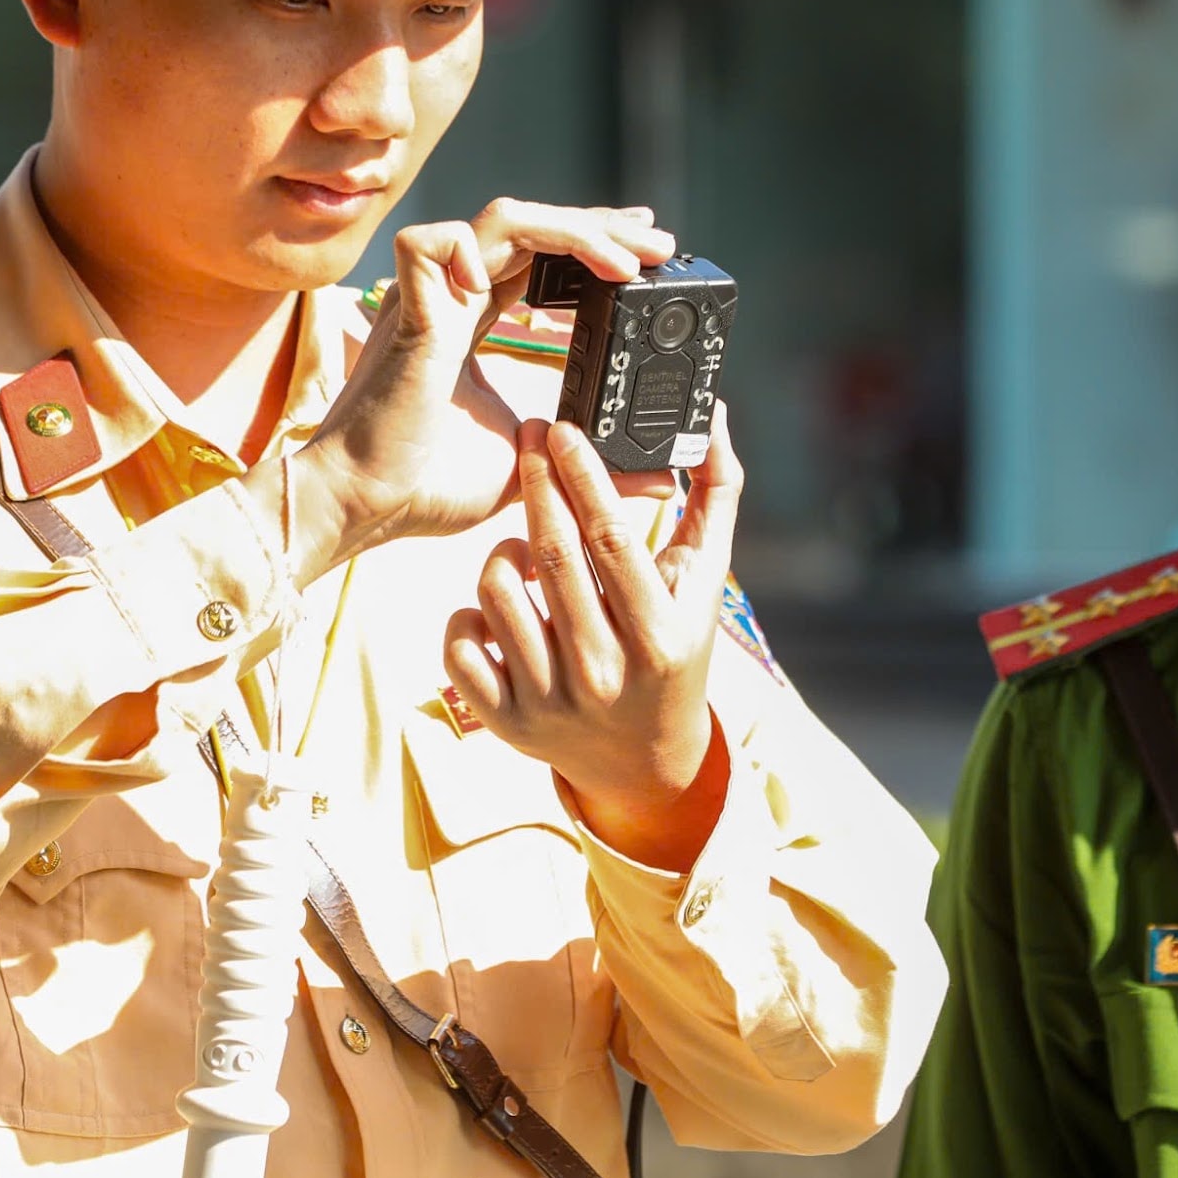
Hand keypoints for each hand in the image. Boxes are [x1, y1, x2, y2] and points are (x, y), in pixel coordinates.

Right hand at [290, 199, 672, 579]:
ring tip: (625, 263)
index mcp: (472, 320)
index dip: (591, 240)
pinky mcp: (406, 312)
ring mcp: (427, 298)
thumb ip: (590, 459)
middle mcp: (450, 297)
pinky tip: (497, 292)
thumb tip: (661, 478)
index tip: (646, 251)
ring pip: (503, 219)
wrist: (363, 506)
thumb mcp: (532, 464)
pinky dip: (469, 254)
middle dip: (601, 227)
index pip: (540, 254)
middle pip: (533, 225)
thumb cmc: (424, 487)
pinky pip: (430, 242)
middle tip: (660, 245)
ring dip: (571, 231)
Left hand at [444, 407, 744, 870]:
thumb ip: (716, 496)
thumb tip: (717, 418)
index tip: (561, 430)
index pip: (610, 540)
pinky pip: (459, 644)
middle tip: (529, 439)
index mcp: (657, 637)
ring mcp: (549, 701)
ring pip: (496, 591)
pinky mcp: (505, 721)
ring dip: (504, 550)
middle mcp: (602, 673)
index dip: (581, 477)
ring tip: (526, 544)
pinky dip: (468, 613)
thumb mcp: (705, 581)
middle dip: (536, 484)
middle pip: (550, 556)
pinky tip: (499, 604)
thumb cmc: (677, 650)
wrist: (647, 760)